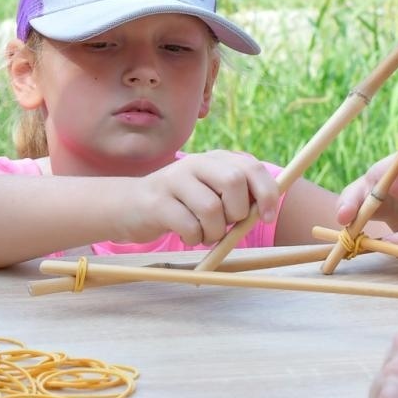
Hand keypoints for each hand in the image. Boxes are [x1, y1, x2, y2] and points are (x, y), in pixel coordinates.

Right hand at [123, 151, 280, 246]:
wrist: (130, 205)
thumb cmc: (182, 204)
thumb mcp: (211, 192)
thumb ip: (238, 196)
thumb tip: (266, 210)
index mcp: (214, 159)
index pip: (251, 168)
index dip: (266, 193)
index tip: (267, 217)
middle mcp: (195, 162)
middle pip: (233, 182)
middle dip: (237, 212)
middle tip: (225, 224)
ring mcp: (174, 180)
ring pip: (212, 208)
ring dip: (214, 231)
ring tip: (203, 233)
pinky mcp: (158, 202)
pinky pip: (190, 226)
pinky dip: (194, 238)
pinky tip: (186, 234)